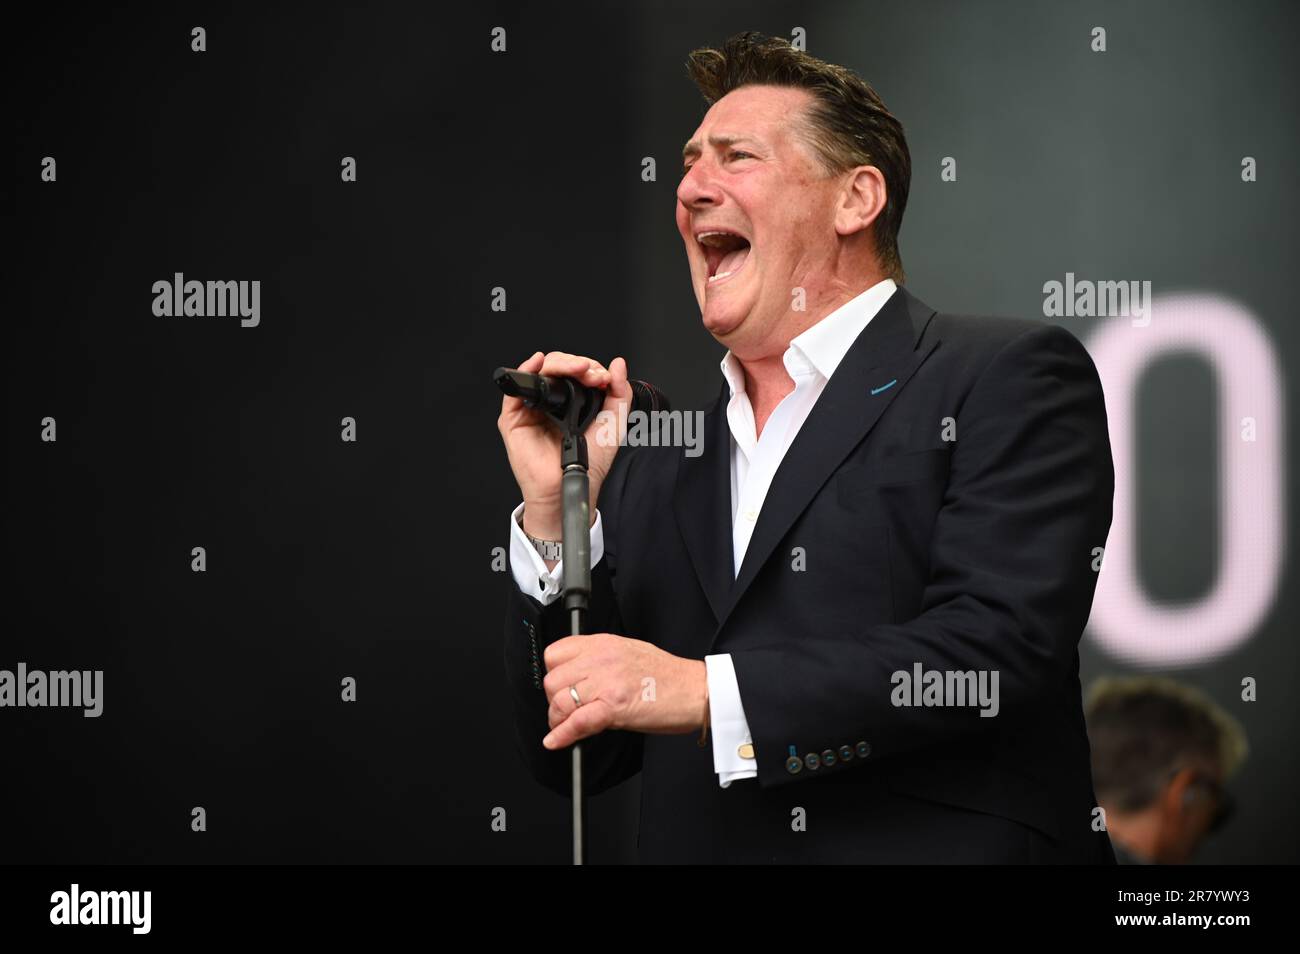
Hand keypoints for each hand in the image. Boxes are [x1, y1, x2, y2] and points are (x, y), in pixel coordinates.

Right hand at [497, 351, 631, 539]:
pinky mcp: (514, 419)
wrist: (571, 486)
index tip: (604, 377)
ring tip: (578, 370)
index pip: (575, 372)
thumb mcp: (613, 424)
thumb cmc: (588, 464)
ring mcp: (531, 410)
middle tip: (592, 374)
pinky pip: (515, 390)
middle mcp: (550, 404)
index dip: (589, 368)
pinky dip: (526, 370)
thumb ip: (619, 394)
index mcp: (571, 404)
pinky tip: (539, 363)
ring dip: (559, 363)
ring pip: (539, 373)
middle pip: (557, 368)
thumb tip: (619, 365)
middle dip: (577, 364)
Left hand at [539, 634, 706, 749]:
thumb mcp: (629, 654)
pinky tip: (558, 741)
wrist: (696, 690)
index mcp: (604, 644)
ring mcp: (607, 682)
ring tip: (566, 727)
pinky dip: (563, 735)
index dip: (552, 674)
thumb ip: (600, 661)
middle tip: (565, 711)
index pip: (556, 653)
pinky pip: (577, 721)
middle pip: (553, 680)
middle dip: (553, 700)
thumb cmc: (669, 676)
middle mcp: (602, 659)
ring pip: (560, 701)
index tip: (559, 687)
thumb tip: (578, 677)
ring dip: (558, 719)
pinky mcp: (615, 707)